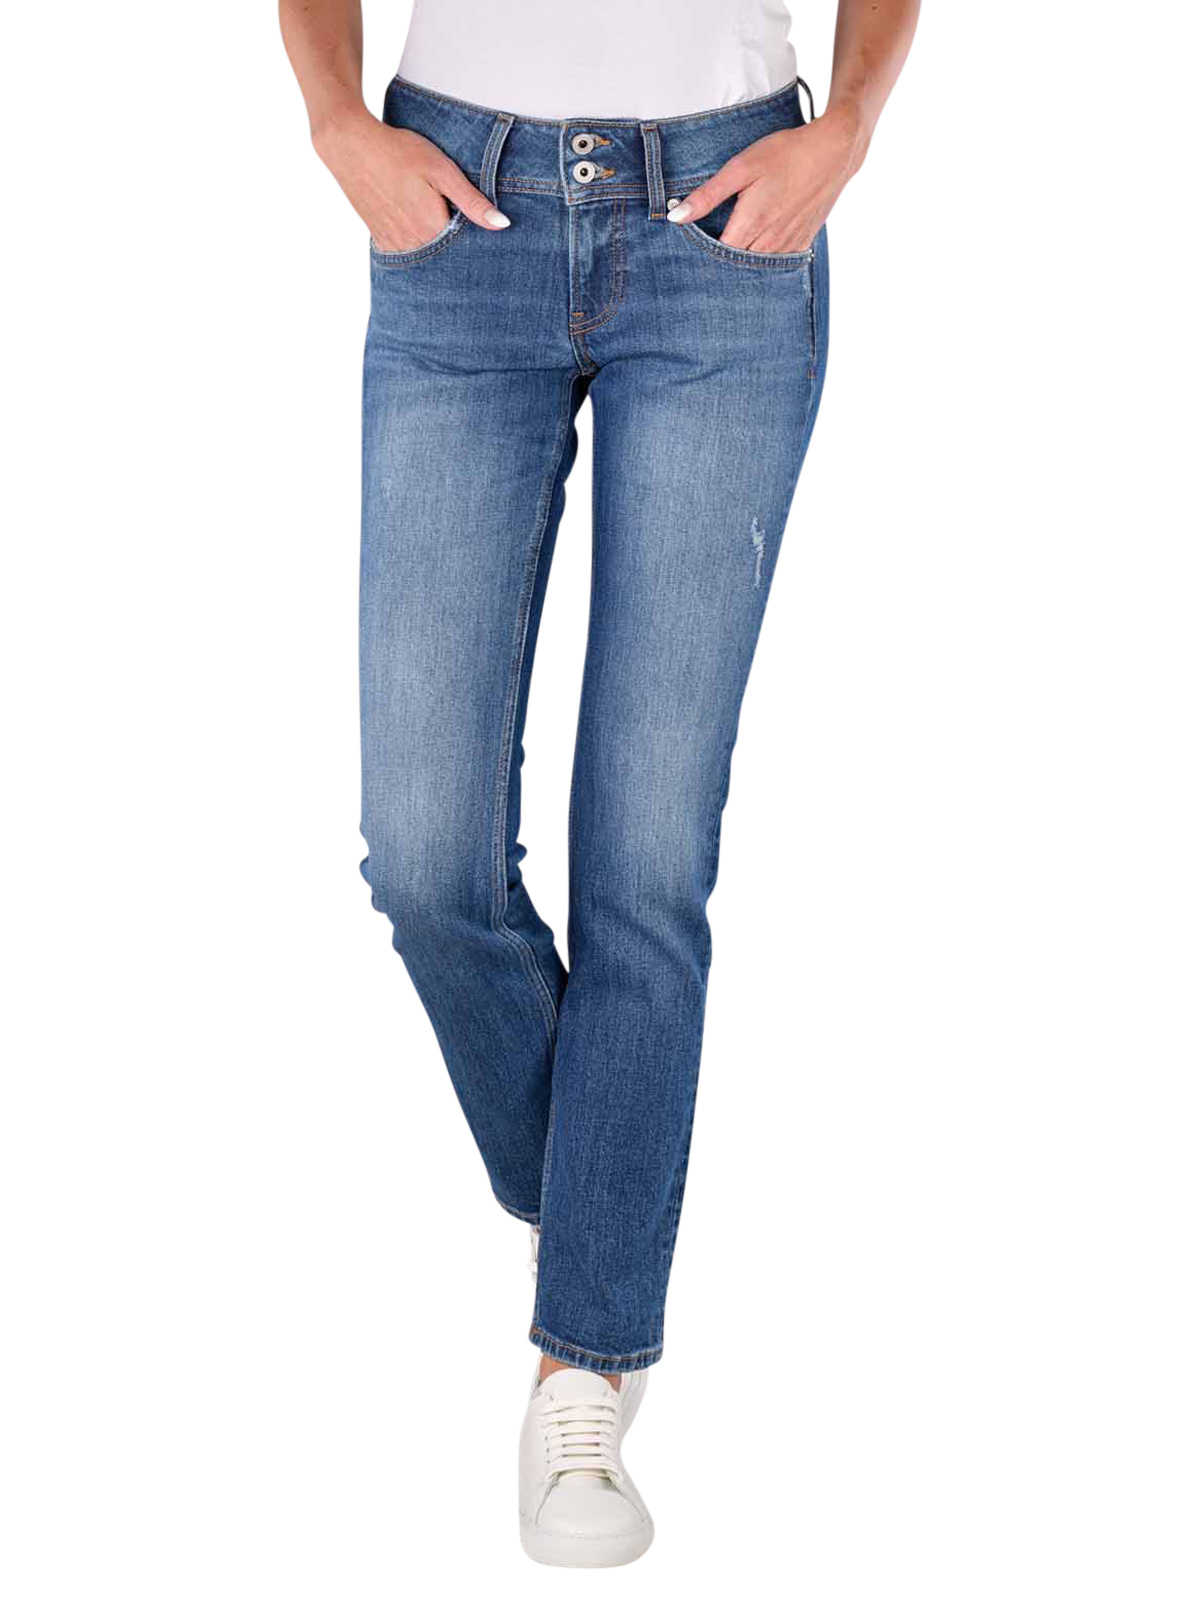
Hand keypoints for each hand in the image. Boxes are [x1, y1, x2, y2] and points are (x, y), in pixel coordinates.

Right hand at [313, 111, 510, 250]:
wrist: (352, 146)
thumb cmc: (399, 152)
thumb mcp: (442, 170)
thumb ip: (472, 201)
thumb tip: (501, 224)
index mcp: (432, 228)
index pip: (465, 247)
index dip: (472, 235)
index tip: (470, 220)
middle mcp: (413, 243)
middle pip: (445, 254)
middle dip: (453, 241)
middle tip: (446, 210)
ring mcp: (395, 244)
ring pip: (425, 254)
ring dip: (432, 243)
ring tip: (428, 213)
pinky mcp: (381, 240)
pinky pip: (406, 251)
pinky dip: (414, 242)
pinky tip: (413, 220)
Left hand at [666, 102, 870, 252]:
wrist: (834, 150)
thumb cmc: (785, 154)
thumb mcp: (741, 168)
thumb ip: (708, 195)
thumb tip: (676, 217)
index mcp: (751, 226)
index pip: (717, 256)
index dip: (704, 253)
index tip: (694, 244)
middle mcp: (770, 242)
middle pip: (737, 264)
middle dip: (723, 258)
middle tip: (713, 243)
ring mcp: (789, 245)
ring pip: (758, 265)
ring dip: (745, 258)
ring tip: (737, 241)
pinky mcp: (803, 241)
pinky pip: (779, 260)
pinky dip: (767, 256)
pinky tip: (760, 242)